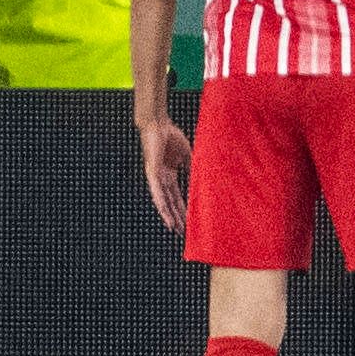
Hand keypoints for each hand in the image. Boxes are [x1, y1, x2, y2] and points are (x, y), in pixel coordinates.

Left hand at [139, 112, 192, 231]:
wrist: (158, 123)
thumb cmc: (170, 135)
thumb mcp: (186, 154)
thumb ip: (192, 166)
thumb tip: (202, 178)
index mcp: (169, 175)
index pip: (176, 197)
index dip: (182, 209)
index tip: (187, 221)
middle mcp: (162, 178)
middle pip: (169, 203)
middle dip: (176, 217)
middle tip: (181, 232)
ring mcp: (156, 176)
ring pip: (162, 200)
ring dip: (168, 215)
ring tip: (173, 228)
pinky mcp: (151, 171)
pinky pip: (156, 190)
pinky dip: (160, 202)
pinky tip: (164, 212)